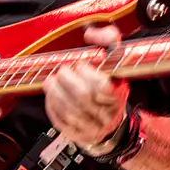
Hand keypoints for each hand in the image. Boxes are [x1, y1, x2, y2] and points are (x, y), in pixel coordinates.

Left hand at [42, 24, 128, 152]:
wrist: (112, 121)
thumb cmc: (110, 84)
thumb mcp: (115, 59)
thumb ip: (108, 39)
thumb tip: (90, 33)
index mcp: (119, 93)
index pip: (103, 87)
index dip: (88, 75)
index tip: (81, 65)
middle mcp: (108, 113)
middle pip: (83, 98)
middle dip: (67, 82)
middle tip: (61, 72)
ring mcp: (94, 127)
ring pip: (71, 112)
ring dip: (56, 95)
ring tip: (50, 83)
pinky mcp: (81, 136)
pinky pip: (63, 124)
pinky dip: (53, 109)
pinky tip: (50, 98)